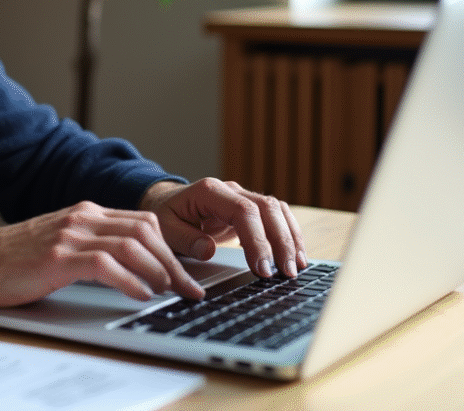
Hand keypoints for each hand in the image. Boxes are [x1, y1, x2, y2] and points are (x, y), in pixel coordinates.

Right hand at [0, 201, 205, 307]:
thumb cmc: (16, 260)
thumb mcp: (61, 244)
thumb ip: (93, 248)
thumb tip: (133, 271)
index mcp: (86, 213)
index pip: (142, 222)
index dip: (170, 248)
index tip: (186, 273)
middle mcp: (82, 218)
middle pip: (145, 231)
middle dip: (173, 262)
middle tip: (189, 289)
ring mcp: (70, 235)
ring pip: (132, 245)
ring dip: (158, 272)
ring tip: (171, 293)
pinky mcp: (58, 256)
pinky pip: (106, 264)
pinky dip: (130, 280)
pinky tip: (140, 295)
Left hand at [139, 179, 307, 279]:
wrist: (168, 202)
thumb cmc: (167, 215)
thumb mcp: (166, 229)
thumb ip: (186, 239)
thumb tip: (208, 250)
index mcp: (209, 192)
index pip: (243, 211)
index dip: (257, 239)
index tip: (262, 268)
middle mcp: (231, 190)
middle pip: (266, 208)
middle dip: (280, 241)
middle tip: (286, 273)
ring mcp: (243, 197)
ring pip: (277, 210)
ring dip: (290, 238)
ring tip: (297, 267)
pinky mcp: (251, 208)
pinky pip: (277, 215)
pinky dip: (290, 234)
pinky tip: (297, 256)